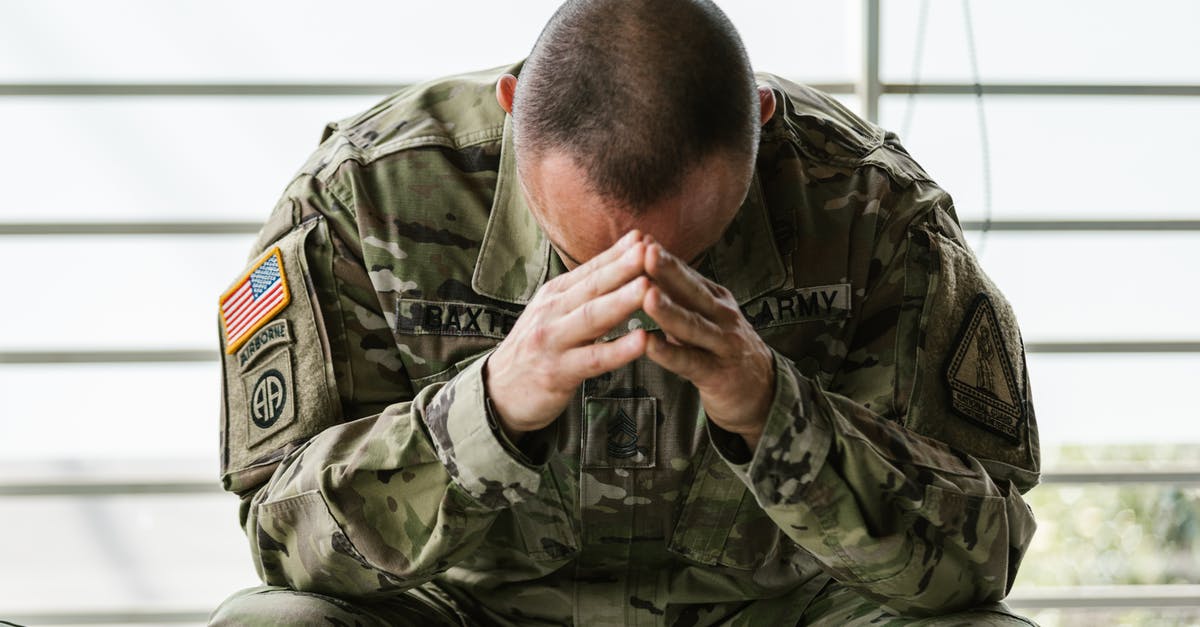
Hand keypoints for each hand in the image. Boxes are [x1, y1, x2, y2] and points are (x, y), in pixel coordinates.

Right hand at [485, 231, 649, 440]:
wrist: (498, 392)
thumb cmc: (537, 350)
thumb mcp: (553, 314)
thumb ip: (584, 294)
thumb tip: (619, 267)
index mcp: (555, 295)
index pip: (590, 270)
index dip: (617, 253)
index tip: (644, 236)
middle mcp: (552, 312)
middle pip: (593, 286)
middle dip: (623, 267)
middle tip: (650, 250)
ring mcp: (553, 341)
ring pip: (592, 318)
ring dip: (621, 301)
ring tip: (648, 287)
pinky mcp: (558, 372)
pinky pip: (593, 359)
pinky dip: (618, 349)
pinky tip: (642, 341)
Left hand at [641, 239, 774, 449]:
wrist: (763, 392)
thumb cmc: (723, 350)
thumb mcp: (706, 318)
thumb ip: (680, 298)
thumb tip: (645, 267)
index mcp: (715, 299)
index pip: (687, 275)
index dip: (664, 257)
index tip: (640, 238)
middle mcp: (722, 317)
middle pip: (692, 292)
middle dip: (668, 271)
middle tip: (645, 251)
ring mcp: (723, 344)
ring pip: (693, 325)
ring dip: (668, 310)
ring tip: (647, 295)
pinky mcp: (718, 374)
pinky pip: (690, 362)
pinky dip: (669, 353)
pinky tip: (649, 344)